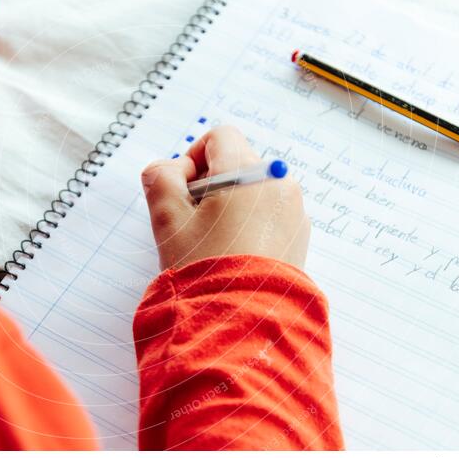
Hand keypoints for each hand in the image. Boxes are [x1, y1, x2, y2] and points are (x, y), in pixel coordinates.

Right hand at [141, 126, 309, 269]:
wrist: (241, 320)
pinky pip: (269, 213)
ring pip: (253, 189)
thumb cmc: (204, 267)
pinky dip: (249, 223)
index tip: (182, 190)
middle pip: (236, 163)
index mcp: (248, 172)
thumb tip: (169, 170)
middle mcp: (279, 183)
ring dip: (229, 204)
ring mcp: (293, 210)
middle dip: (210, 184)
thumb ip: (159, 179)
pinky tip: (233, 253)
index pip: (219, 137)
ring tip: (213, 242)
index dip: (193, 157)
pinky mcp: (299, 235)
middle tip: (193, 222)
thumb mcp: (167, 219)